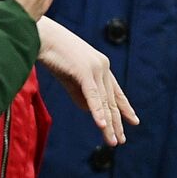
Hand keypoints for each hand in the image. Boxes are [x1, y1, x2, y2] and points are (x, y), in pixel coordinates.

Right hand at [38, 17, 139, 145]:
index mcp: (101, 66)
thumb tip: (92, 112)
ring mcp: (95, 68)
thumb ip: (81, 94)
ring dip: (108, 124)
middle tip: (121, 140)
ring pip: (104, 101)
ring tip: (114, 141)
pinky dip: (98, 112)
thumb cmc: (54, 55)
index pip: (116, 91)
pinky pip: (93, 96)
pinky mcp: (85, 71)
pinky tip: (103, 126)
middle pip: (111, 100)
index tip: (133, 120)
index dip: (125, 107)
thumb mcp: (70, 77)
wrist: (42, 36)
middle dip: (117, 122)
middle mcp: (103, 66)